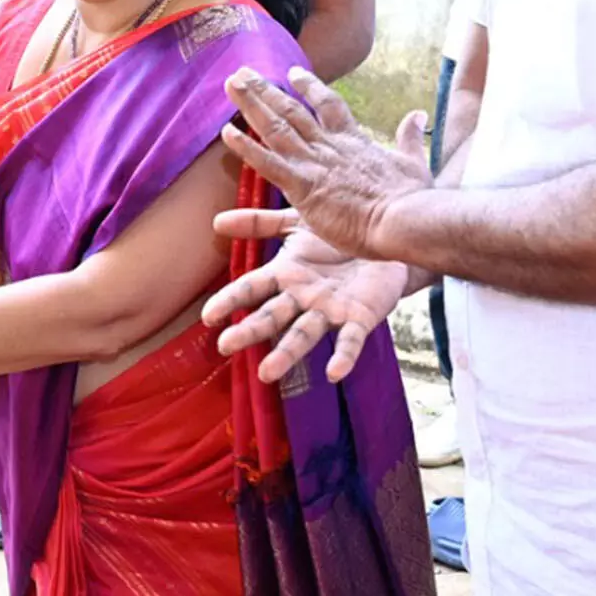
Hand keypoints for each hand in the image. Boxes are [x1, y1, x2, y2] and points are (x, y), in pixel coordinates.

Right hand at [202, 220, 413, 383]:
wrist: (385, 241)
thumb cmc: (337, 238)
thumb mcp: (296, 223)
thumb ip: (259, 223)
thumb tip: (217, 222)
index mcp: (285, 275)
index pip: (251, 288)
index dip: (230, 300)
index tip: (209, 315)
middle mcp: (302, 298)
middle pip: (272, 316)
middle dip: (249, 331)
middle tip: (225, 346)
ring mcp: (329, 311)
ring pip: (304, 334)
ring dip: (286, 354)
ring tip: (267, 373)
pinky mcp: (359, 318)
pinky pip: (350, 340)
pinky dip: (343, 357)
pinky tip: (334, 373)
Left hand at [219, 68, 430, 259]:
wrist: (403, 218)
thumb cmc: (411, 199)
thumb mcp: (414, 161)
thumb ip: (410, 137)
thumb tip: (417, 114)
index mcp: (354, 141)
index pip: (329, 106)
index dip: (310, 88)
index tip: (293, 74)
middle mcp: (330, 147)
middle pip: (292, 111)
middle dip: (267, 90)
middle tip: (244, 71)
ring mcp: (314, 164)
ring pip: (276, 128)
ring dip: (252, 104)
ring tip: (231, 83)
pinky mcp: (303, 186)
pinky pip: (267, 163)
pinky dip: (246, 147)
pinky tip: (227, 132)